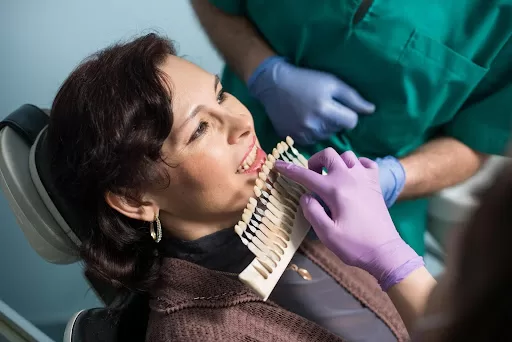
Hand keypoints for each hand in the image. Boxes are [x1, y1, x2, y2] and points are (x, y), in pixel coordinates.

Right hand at [247, 56, 374, 144]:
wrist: (274, 85)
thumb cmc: (306, 80)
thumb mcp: (331, 82)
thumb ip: (353, 98)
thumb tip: (371, 110)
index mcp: (325, 109)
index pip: (351, 122)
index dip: (348, 114)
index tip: (339, 106)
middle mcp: (313, 124)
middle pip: (337, 130)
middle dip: (335, 120)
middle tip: (323, 107)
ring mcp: (301, 133)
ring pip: (325, 137)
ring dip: (323, 127)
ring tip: (313, 113)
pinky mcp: (292, 138)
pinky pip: (311, 141)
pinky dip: (311, 132)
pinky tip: (304, 121)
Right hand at [275, 149, 422, 290]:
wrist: (385, 251)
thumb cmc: (354, 246)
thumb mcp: (326, 234)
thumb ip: (312, 212)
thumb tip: (306, 196)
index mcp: (335, 190)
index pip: (306, 175)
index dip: (289, 170)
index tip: (277, 164)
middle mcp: (349, 178)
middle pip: (328, 154)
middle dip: (315, 162)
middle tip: (312, 178)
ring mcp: (365, 178)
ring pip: (346, 155)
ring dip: (335, 162)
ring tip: (332, 178)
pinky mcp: (376, 183)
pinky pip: (365, 162)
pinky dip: (356, 165)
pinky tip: (352, 177)